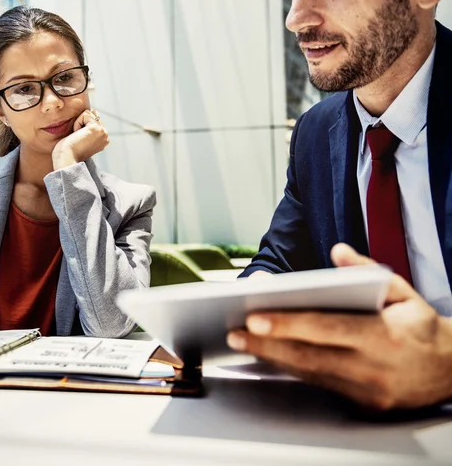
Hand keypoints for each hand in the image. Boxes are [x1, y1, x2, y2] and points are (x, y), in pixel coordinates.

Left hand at [52, 109, 108, 169]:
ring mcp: (103, 132)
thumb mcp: (82, 137)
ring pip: (88, 114)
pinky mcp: (96, 128)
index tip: (79, 141)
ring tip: (77, 137)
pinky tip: (77, 135)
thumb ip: (89, 126)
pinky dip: (77, 124)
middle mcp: (105, 136)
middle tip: (78, 139)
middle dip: (81, 124)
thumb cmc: (69, 151)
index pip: (93, 120)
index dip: (82, 126)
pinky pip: (85, 115)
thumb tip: (94, 111)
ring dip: (79, 124)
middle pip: (91, 115)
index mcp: (103, 140)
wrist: (66, 160)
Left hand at [226, 243, 451, 409]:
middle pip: (310, 356)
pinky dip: (291, 368)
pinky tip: (269, 355)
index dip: (289, 323)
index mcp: (384, 336)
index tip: (255, 316)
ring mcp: (367, 391)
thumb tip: (337, 252)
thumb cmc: (421, 325)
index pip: (327, 328)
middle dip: (267, 344)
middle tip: (234, 332)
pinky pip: (318, 383)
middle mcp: (373, 367)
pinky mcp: (362, 403)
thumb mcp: (403, 290)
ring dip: (272, 357)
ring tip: (242, 342)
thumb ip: (367, 270)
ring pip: (309, 373)